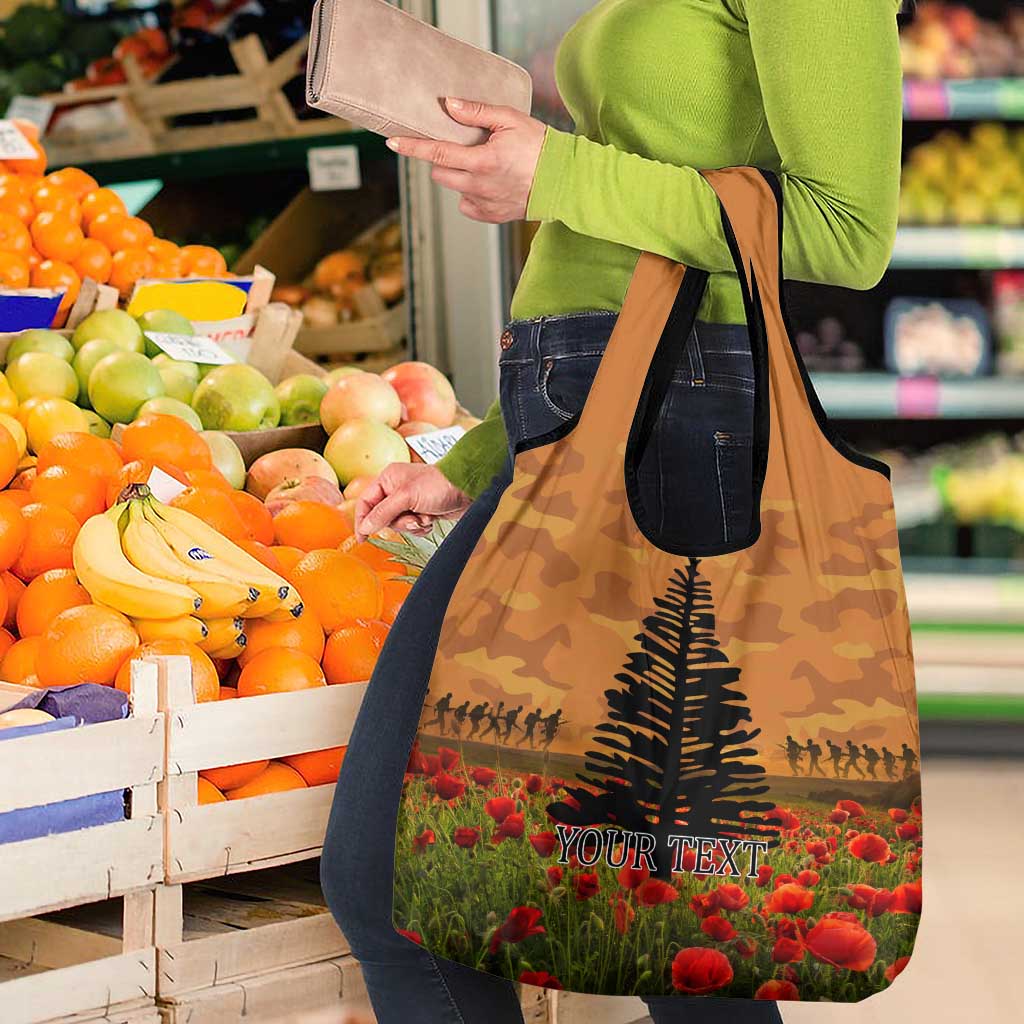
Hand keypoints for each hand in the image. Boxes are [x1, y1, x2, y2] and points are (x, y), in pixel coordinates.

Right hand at [354, 463, 471, 540]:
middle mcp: (396, 489)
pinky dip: (421, 527)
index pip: (365, 502)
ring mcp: (409, 501)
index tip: (362, 538)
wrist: (467, 489)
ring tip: (425, 517)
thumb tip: (365, 527)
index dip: (362, 520)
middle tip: (412, 519)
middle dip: (399, 522)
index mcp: (388, 479)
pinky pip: (412, 527)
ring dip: (412, 525)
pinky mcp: (421, 511)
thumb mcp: (406, 497)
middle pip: (382, 517)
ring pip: (398, 524)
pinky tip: (431, 519)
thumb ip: (383, 512)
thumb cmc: (438, 485)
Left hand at [385, 97, 546, 222]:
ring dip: (458, 175)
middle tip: (460, 147)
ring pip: (454, 188)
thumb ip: (476, 112)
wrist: (564, 181)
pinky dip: (471, 193)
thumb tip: (448, 105)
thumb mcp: (510, 119)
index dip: (412, 147)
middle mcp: (479, 186)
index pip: (437, 153)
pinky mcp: (491, 216)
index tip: (393, 143)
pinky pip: (467, 205)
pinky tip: (488, 183)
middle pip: (440, 173)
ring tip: (481, 164)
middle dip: (441, 159)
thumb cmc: (540, 146)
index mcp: (482, 161)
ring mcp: (484, 204)